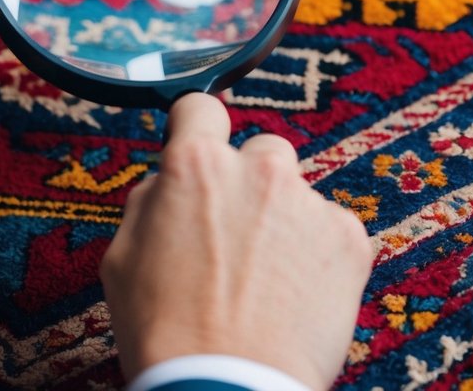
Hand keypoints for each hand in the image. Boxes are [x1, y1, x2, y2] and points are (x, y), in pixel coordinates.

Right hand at [100, 95, 372, 389]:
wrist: (227, 386)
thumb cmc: (167, 331)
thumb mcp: (122, 255)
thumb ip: (150, 201)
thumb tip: (167, 183)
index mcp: (195, 165)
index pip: (199, 109)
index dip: (196, 127)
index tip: (199, 142)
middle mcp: (257, 169)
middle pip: (260, 150)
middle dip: (248, 183)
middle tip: (234, 236)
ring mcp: (309, 203)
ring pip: (298, 195)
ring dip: (284, 222)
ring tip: (265, 280)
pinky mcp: (350, 240)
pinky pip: (332, 230)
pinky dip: (317, 256)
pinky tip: (294, 294)